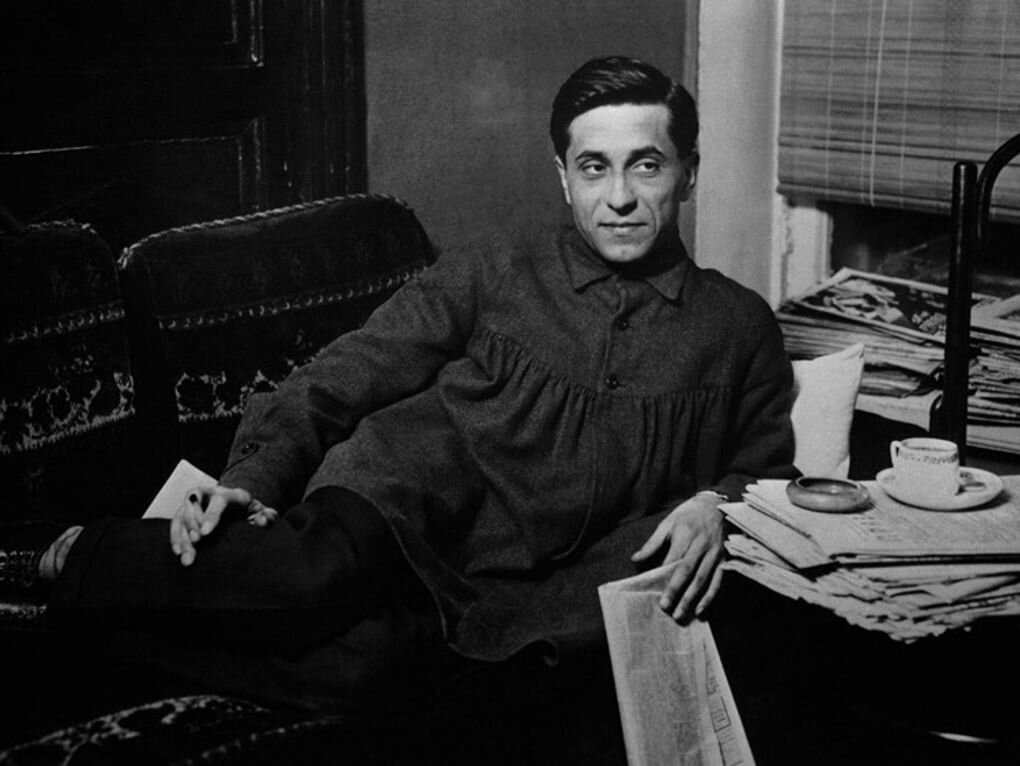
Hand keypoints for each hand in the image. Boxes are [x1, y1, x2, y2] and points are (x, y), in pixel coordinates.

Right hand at [170, 485, 278, 566]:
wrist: (241, 509)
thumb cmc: (253, 514)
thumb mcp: (264, 514)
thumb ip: (269, 517)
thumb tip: (264, 521)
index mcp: (233, 494)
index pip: (219, 501)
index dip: (210, 516)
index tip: (205, 533)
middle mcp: (211, 494)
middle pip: (194, 504)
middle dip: (192, 524)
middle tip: (196, 543)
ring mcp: (196, 503)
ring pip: (181, 514)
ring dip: (181, 535)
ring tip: (186, 557)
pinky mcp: (186, 512)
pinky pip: (176, 523)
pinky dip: (175, 537)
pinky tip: (178, 552)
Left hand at [630, 493, 725, 622]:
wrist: (716, 505)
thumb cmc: (688, 514)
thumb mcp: (668, 523)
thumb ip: (652, 543)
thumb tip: (635, 559)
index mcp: (686, 534)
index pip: (674, 560)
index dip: (665, 578)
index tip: (656, 593)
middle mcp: (701, 544)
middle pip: (688, 572)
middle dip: (677, 591)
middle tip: (666, 609)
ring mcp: (715, 553)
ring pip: (703, 579)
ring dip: (692, 599)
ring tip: (681, 615)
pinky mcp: (724, 559)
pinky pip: (717, 581)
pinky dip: (710, 597)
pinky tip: (700, 610)